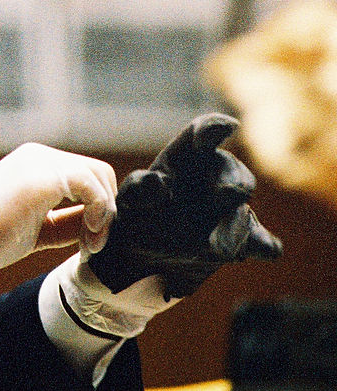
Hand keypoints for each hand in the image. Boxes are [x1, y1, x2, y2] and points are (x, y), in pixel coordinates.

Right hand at [0, 143, 117, 294]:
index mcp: (34, 165)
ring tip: (89, 245)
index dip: (100, 209)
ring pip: (99, 175)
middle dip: (107, 210)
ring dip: (105, 213)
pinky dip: (100, 212)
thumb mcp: (35, 228)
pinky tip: (88, 237)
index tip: (90, 243)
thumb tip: (100, 225)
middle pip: (98, 173)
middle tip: (94, 245)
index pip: (87, 177)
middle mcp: (38, 156)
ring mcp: (39, 163)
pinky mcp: (41, 177)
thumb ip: (67, 221)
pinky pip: (91, 185)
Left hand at [87, 113, 281, 300]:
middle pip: (230, 171)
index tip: (226, 126)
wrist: (137, 264)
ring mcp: (228, 210)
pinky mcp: (240, 240)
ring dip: (234, 227)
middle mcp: (210, 180)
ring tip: (218, 248)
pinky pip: (259, 240)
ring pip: (242, 210)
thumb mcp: (126, 202)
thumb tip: (159, 182)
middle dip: (232, 181)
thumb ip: (139, 189)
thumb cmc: (132, 219)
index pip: (200, 136)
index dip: (213, 128)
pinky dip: (263, 244)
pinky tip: (264, 249)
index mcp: (182, 160)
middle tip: (228, 194)